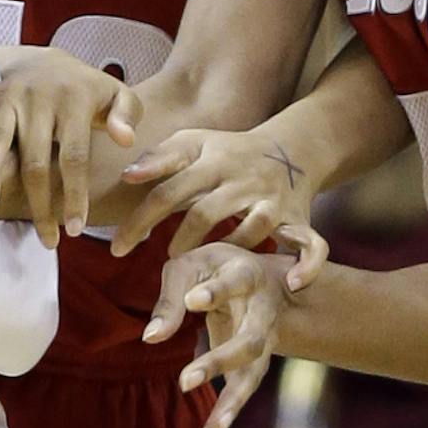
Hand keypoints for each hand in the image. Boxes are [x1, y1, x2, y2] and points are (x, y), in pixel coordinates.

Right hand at [0, 47, 140, 247]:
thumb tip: (125, 139)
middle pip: (35, 160)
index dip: (74, 194)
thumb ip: (128, 116)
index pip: (74, 156)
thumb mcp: (119, 96)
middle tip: (47, 241)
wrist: (46, 61)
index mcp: (73, 100)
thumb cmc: (87, 92)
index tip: (76, 229)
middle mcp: (38, 98)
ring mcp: (7, 97)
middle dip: (40, 204)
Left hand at [113, 129, 329, 290]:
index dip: (140, 221)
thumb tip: (126, 176)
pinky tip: (291, 284)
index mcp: (212, 161)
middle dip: (180, 242)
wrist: (292, 148)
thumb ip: (159, 158)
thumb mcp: (195, 143)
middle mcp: (242, 180)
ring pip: (252, 230)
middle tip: (163, 265)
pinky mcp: (297, 219)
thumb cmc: (229, 151)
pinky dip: (306, 264)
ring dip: (228, 253)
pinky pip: (310, 243)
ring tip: (205, 277)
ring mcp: (271, 201)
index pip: (168, 191)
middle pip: (204, 212)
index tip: (117, 249)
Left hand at [146, 243, 293, 427]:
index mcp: (245, 275)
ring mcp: (263, 345)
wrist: (266, 281)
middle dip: (220, 362)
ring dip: (229, 408)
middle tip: (185, 381)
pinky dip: (220, 427)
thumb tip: (150, 339)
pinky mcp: (253, 369)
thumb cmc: (215, 269)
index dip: (215, 292)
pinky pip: (239, 399)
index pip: (232, 283)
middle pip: (249, 342)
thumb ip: (170, 298)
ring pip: (250, 378)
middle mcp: (262, 314)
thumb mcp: (191, 266)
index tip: (192, 301)